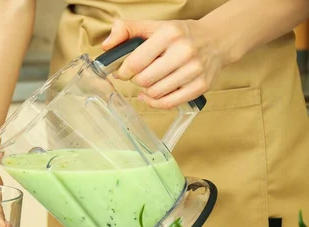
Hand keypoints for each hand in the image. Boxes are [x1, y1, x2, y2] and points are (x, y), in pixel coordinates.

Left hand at [101, 19, 228, 109]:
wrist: (217, 39)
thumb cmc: (181, 35)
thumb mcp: (154, 26)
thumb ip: (127, 30)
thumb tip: (107, 45)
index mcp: (169, 34)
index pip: (135, 62)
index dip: (123, 71)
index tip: (122, 71)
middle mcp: (184, 52)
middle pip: (144, 80)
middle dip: (136, 80)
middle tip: (138, 76)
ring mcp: (194, 70)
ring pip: (155, 93)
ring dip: (146, 91)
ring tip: (148, 83)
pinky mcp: (201, 86)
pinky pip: (169, 103)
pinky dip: (155, 102)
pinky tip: (151, 96)